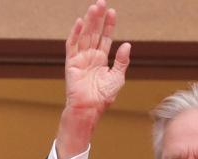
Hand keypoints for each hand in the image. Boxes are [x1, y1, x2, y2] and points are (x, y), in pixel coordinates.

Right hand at [56, 0, 131, 155]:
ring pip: (84, 35)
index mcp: (101, 59)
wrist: (90, 108)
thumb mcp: (117, 77)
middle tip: (101, 3)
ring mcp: (80, 58)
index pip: (105, 38)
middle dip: (98, 18)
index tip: (112, 12)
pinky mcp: (71, 62)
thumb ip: (122, 61)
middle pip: (94, 33)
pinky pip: (72, 45)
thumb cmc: (103, 97)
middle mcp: (90, 56)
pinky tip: (81, 22)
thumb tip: (127, 44)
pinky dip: (76, 33)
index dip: (109, 25)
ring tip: (94, 7)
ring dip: (89, 21)